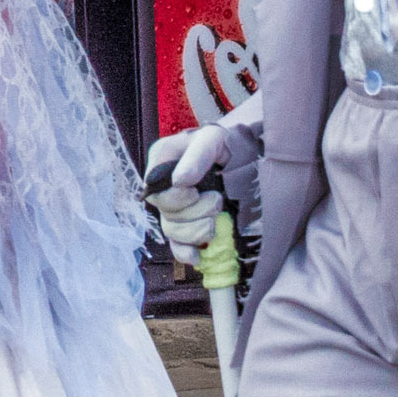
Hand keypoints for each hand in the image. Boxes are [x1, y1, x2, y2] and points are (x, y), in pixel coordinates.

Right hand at [146, 126, 229, 265]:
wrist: (242, 155)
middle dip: (194, 212)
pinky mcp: (186, 227)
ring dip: (196, 232)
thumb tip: (179, 181)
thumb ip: (197, 155)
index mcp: (162, 163)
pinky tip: (197, 256)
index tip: (194, 191)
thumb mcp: (212, 140)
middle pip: (166, 213)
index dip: (174, 197)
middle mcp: (164, 188)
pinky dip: (185, 254)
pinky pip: (176, 247)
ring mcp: (174, 209)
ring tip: (215, 222)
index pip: (154, 189)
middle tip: (216, 200)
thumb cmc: (225, 145)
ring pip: (171, 231)